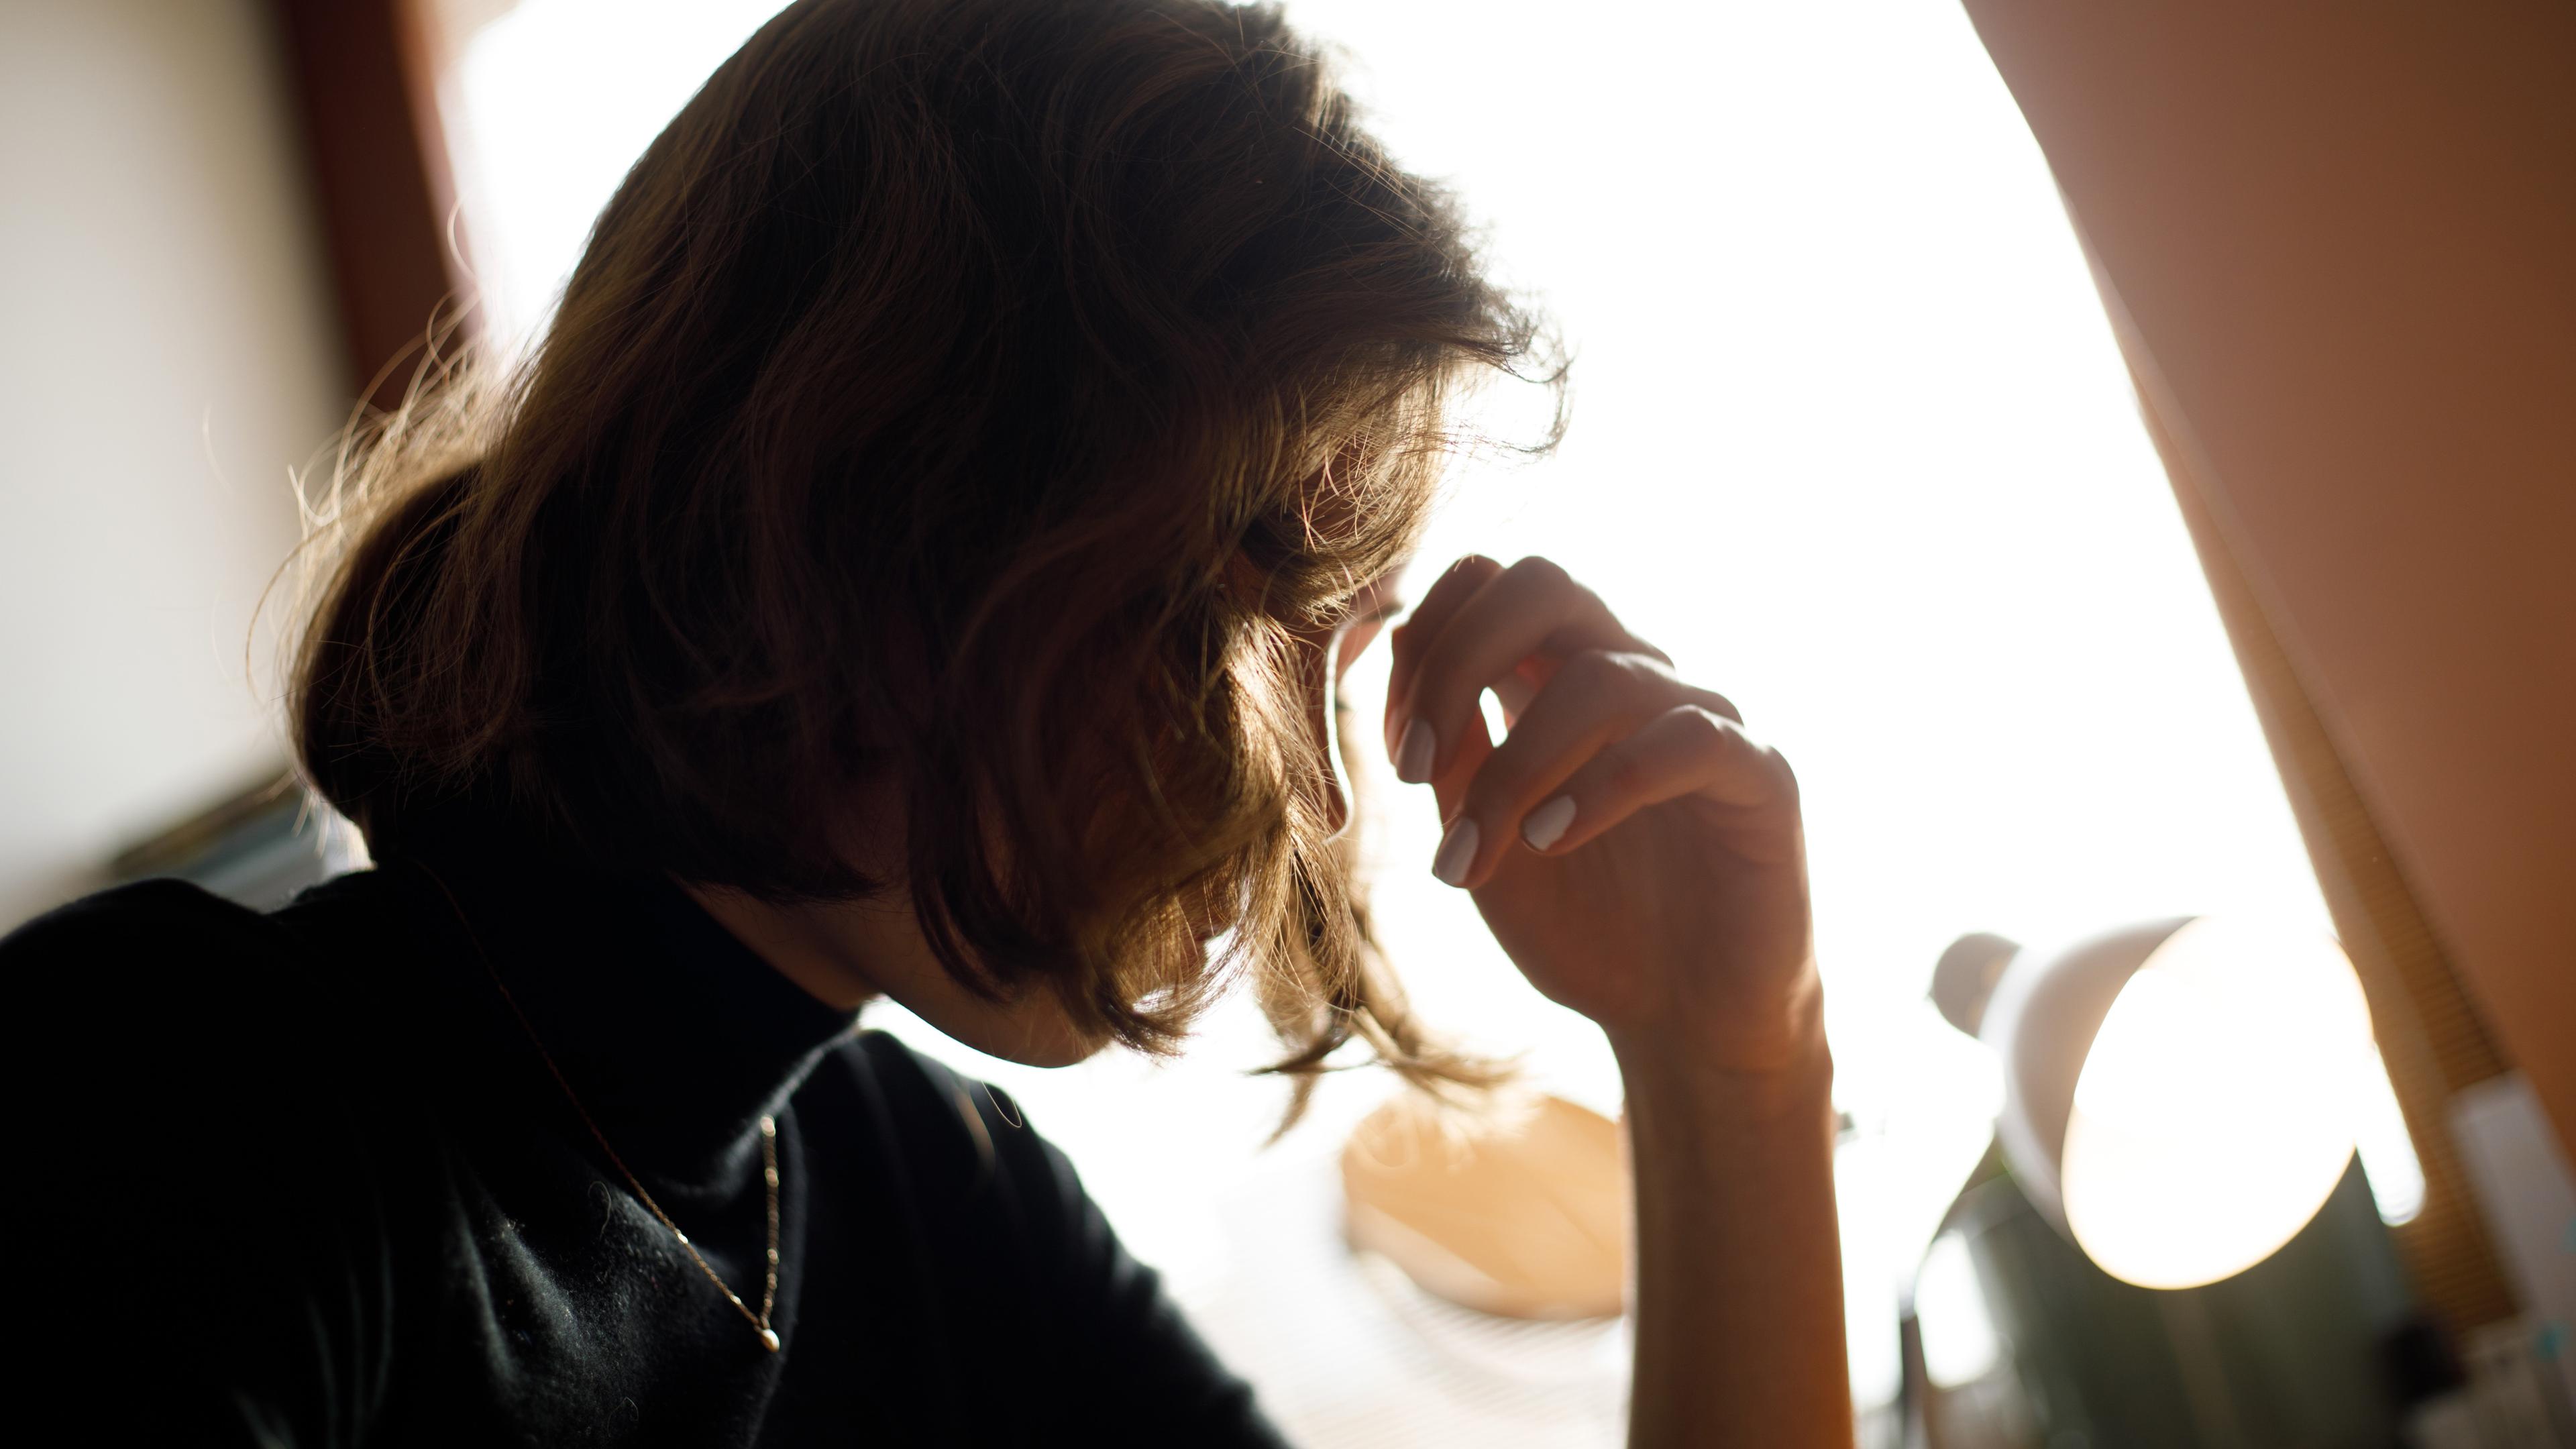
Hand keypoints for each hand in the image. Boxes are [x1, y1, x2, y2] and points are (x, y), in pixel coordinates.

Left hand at [1383, 555, 1820, 1076]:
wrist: (1683, 1022)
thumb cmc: (1586, 929)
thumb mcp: (1485, 845)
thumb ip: (1452, 761)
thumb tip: (1411, 676)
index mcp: (1554, 681)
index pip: (1486, 584)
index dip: (1423, 646)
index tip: (1399, 752)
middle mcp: (1629, 679)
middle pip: (1541, 580)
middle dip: (1458, 659)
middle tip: (1416, 767)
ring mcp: (1697, 718)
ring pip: (1601, 674)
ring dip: (1517, 764)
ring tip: (1483, 853)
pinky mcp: (1758, 774)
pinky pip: (1684, 737)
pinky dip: (1602, 784)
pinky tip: (1553, 841)